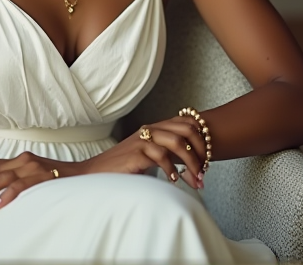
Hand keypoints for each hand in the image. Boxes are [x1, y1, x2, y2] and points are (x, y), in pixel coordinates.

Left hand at [0, 151, 72, 209]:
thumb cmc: (58, 179)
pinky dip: (7, 195)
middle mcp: (26, 160)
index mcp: (22, 159)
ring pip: (5, 178)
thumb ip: (21, 178)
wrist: (83, 175)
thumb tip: (0, 193)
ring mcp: (34, 166)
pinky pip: (20, 185)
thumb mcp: (36, 175)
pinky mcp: (42, 175)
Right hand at [79, 117, 206, 189]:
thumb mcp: (147, 156)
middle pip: (186, 130)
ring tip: (195, 180)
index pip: (186, 122)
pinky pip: (161, 157)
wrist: (96, 173)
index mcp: (154, 128)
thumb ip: (165, 152)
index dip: (201, 139)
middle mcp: (149, 129)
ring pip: (177, 142)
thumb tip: (192, 163)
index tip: (207, 160)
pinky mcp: (136, 152)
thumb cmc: (123, 168)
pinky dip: (172, 170)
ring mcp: (142, 139)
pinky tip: (174, 181)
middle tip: (204, 172)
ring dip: (191, 163)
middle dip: (201, 152)